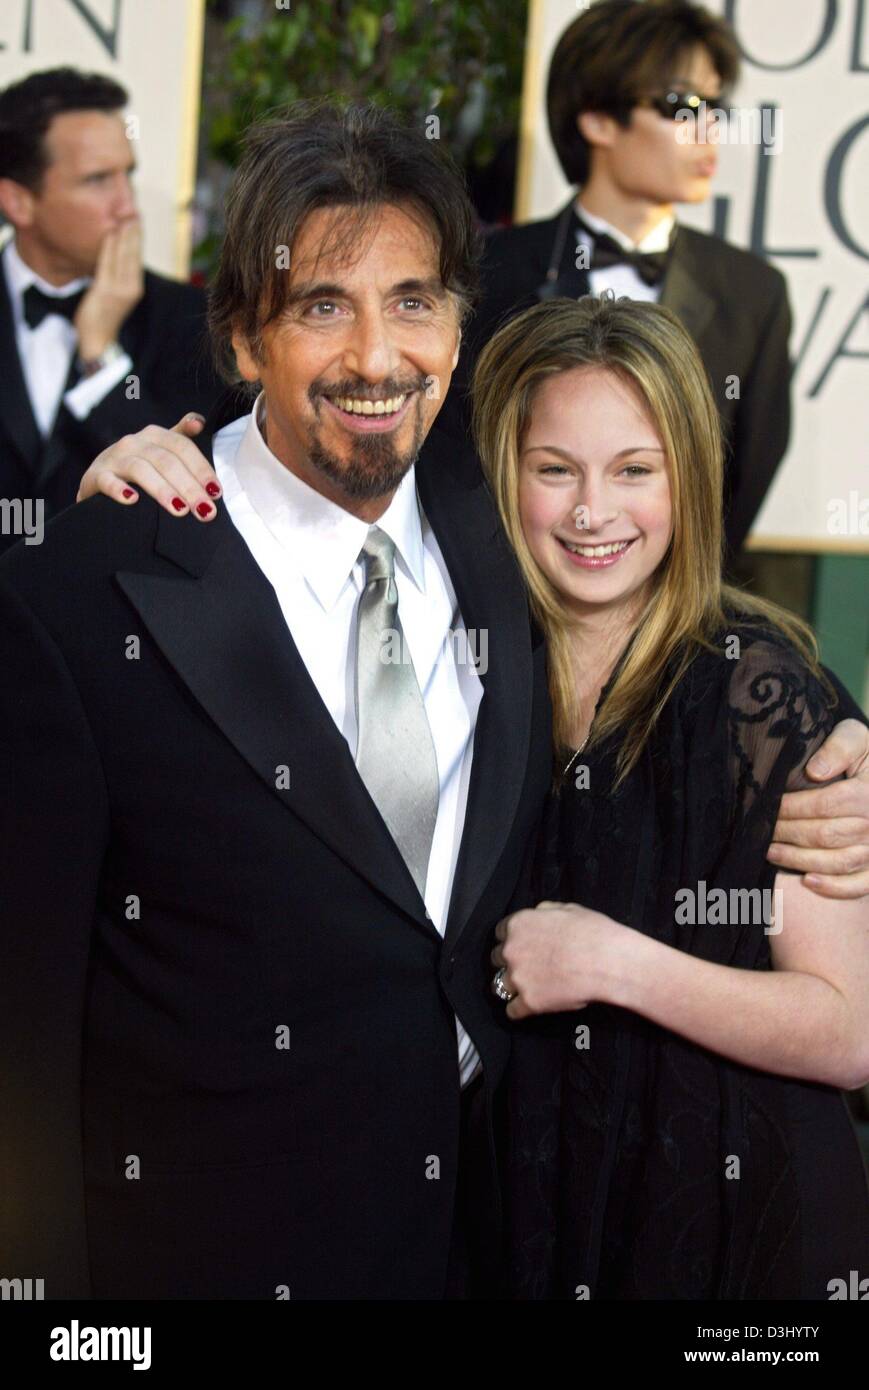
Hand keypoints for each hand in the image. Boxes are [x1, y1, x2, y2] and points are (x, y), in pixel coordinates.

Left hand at [74, 219, 143, 359]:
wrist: (98, 340)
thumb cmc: (104, 317)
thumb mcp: (115, 294)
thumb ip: (118, 276)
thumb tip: (116, 255)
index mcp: (135, 288)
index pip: (137, 258)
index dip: (137, 238)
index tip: (137, 220)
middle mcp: (131, 287)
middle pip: (133, 254)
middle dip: (134, 232)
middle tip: (134, 211)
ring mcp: (119, 289)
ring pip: (123, 256)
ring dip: (124, 235)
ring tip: (126, 217)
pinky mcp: (106, 290)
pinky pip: (108, 263)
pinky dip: (110, 247)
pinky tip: (111, 233)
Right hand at [76, 414, 221, 519]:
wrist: (98, 479)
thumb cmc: (137, 467)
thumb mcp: (160, 450)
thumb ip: (181, 437)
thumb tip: (199, 421)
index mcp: (154, 435)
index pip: (183, 447)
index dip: (201, 469)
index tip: (216, 493)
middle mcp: (134, 442)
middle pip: (166, 461)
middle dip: (189, 487)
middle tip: (205, 510)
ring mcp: (114, 458)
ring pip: (141, 470)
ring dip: (163, 490)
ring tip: (180, 510)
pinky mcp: (96, 476)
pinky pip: (107, 481)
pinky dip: (118, 489)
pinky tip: (132, 500)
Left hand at [490, 900, 630, 1019]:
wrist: (608, 962)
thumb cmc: (593, 932)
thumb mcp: (568, 909)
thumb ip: (545, 912)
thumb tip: (538, 915)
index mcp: (518, 925)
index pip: (500, 933)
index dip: (512, 940)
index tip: (523, 946)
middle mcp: (511, 950)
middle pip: (496, 959)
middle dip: (511, 962)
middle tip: (529, 967)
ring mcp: (518, 978)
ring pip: (500, 986)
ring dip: (513, 987)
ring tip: (529, 988)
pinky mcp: (528, 1002)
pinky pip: (512, 1010)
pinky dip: (521, 1010)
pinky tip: (532, 1006)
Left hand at [770, 718, 868, 897]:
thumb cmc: (865, 755)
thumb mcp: (855, 738)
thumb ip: (838, 748)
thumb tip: (814, 772)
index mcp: (868, 793)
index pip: (823, 805)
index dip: (791, 808)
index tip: (767, 806)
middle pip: (824, 835)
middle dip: (787, 833)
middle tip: (760, 831)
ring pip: (836, 862)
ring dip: (799, 860)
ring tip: (770, 852)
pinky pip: (859, 885)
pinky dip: (834, 888)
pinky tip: (808, 882)